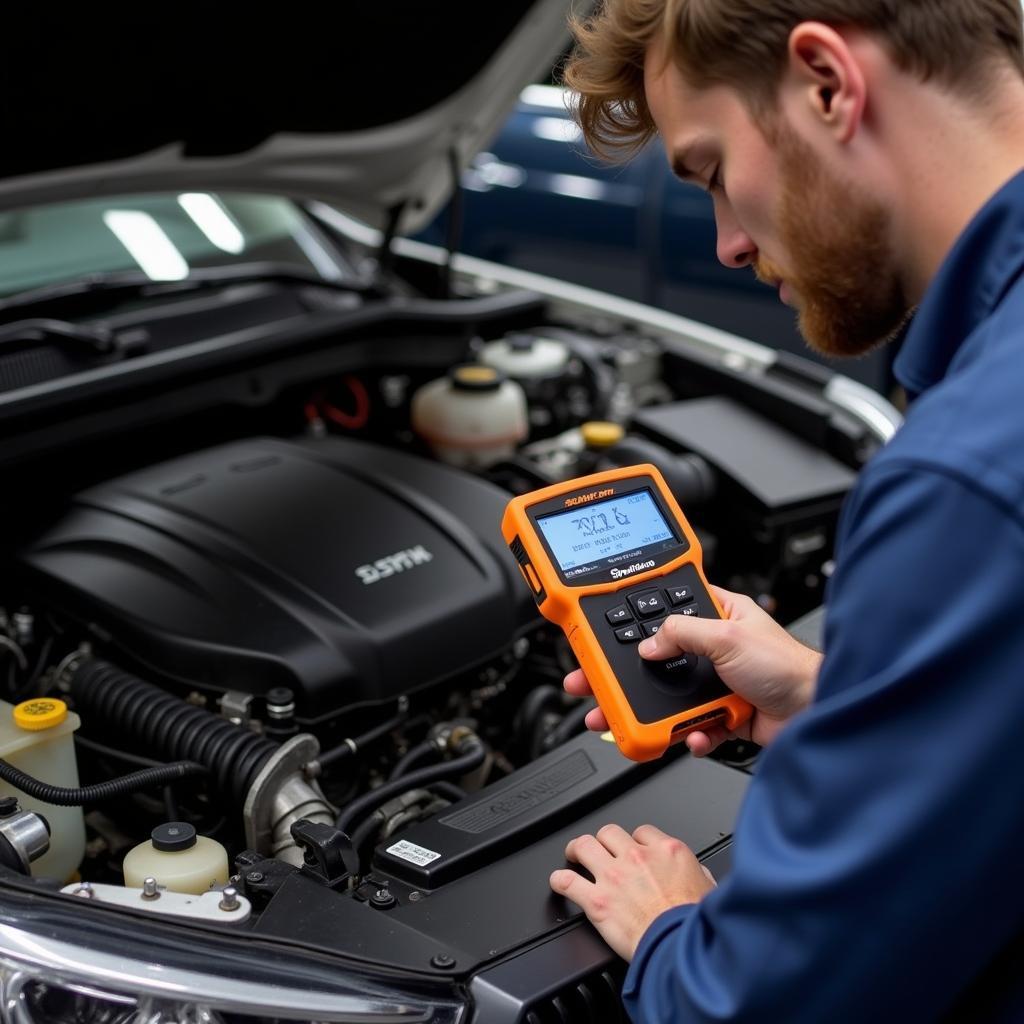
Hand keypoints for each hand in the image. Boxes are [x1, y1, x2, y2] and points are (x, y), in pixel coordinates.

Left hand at [549, 823, 715, 960]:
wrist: (680, 948)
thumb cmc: (695, 924)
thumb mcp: (708, 888)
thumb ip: (696, 874)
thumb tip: (695, 873)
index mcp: (666, 851)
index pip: (641, 832)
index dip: (634, 842)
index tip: (631, 851)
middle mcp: (637, 857)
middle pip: (609, 833)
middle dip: (603, 841)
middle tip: (600, 849)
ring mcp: (614, 876)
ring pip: (584, 846)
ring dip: (576, 850)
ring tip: (574, 855)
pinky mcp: (596, 900)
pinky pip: (568, 882)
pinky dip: (560, 881)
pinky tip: (559, 883)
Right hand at [565, 585, 821, 754]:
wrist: (818, 713)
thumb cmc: (788, 665)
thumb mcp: (727, 636)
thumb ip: (682, 633)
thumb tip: (648, 644)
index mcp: (716, 615)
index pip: (665, 614)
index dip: (632, 626)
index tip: (602, 638)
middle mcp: (714, 649)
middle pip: (657, 663)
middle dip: (624, 678)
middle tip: (592, 687)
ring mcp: (717, 684)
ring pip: (669, 700)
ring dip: (650, 714)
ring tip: (622, 722)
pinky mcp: (723, 716)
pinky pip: (693, 727)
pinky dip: (690, 736)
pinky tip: (693, 736)